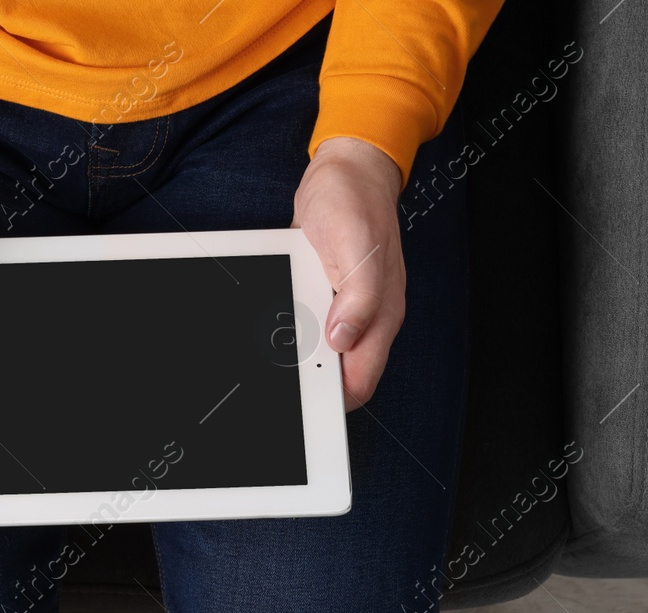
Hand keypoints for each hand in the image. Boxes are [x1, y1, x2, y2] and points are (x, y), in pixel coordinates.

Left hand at [291, 136, 405, 410]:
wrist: (346, 170)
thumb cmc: (354, 202)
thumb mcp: (356, 246)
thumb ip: (359, 297)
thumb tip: (345, 340)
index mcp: (380, 316)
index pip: (359, 381)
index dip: (334, 401)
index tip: (302, 406)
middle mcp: (365, 319)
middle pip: (338, 374)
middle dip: (310, 382)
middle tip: (274, 384)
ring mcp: (345, 309)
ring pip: (320, 353)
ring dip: (296, 358)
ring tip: (267, 358)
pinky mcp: (326, 296)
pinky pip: (308, 326)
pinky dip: (291, 331)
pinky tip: (271, 327)